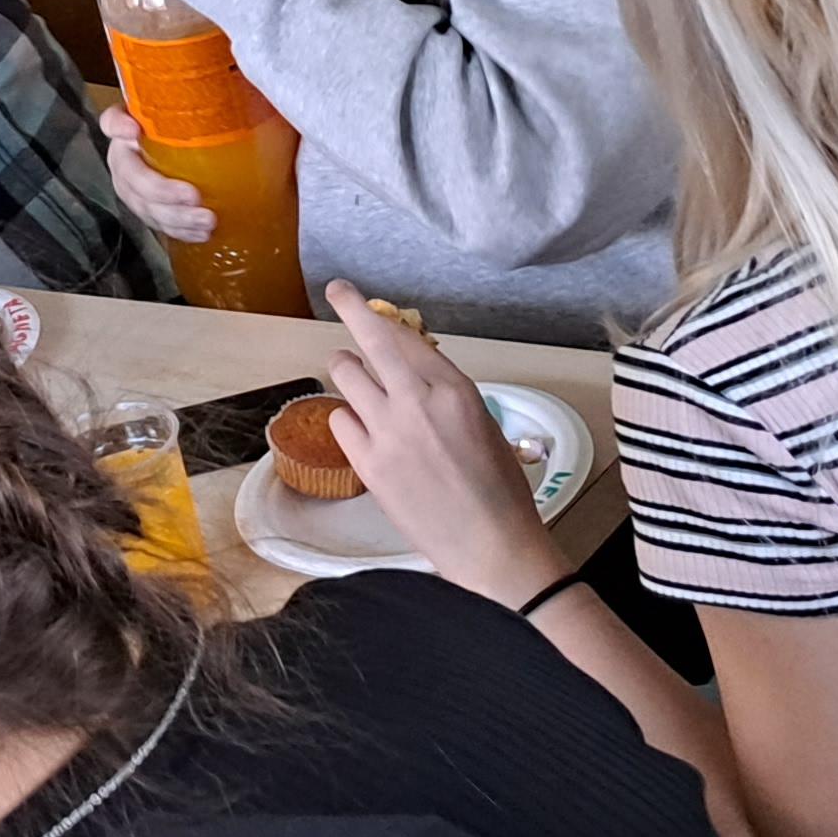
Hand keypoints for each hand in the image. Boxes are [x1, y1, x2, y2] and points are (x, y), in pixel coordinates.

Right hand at [98, 109, 214, 243]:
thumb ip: (217, 97)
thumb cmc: (209, 124)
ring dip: (173, 218)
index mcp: (134, 125)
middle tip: (195, 198)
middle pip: (129, 175)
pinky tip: (202, 234)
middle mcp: (128, 154)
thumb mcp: (211, 107)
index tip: (134, 130)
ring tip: (208, 222)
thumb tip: (253, 83)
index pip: (113, 121)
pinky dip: (179, 230)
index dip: (118, 126)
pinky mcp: (151, 207)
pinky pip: (156, 222)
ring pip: (142, 205)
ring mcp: (136, 185)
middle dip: (160, 191)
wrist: (211, 152)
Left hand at [321, 286, 564, 602]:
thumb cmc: (498, 488)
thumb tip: (408, 370)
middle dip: (350, 308)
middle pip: (370, 339)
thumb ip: (442, 394)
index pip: (405, 337)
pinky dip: (348, 418)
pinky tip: (363, 429)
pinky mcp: (368, 464)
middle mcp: (416, 402)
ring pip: (345, 375)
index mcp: (454, 390)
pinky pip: (340, 421)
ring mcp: (387, 432)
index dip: (377, 314)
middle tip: (339, 292)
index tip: (357, 297)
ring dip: (348, 369)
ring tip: (355, 377)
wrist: (489, 544)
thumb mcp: (482, 424)